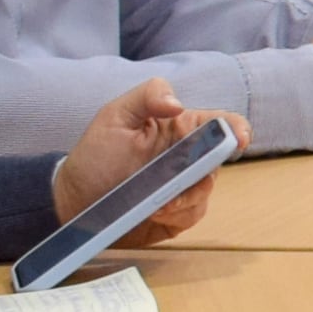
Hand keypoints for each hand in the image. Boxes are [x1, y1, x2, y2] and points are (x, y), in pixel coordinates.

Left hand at [50, 80, 238, 238]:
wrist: (75, 201)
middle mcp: (188, 156)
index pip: (220, 123)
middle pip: (218, 160)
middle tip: (180, 180)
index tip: (237, 141)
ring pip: (206, 190)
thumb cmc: (95, 156)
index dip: (237, 129)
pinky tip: (154, 212)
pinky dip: (177, 214)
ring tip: (155, 201)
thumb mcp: (114, 117)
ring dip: (184, 197)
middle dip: (202, 172)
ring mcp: (185, 186)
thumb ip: (146, 96)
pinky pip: (194, 214)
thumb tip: (179, 104)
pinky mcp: (180, 213)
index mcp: (178, 128)